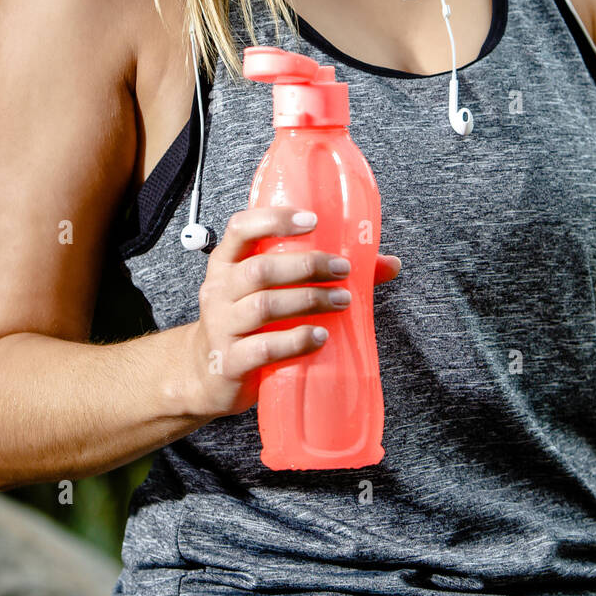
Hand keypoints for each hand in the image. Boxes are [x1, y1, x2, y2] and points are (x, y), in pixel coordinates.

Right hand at [180, 206, 399, 419]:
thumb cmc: (247, 324)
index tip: (312, 220)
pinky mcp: (230, 361)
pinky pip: (264, 348)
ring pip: (264, 306)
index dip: (274, 220)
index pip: (241, 228)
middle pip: (261, 268)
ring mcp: (222, 326)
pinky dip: (296, 340)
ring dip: (308, 300)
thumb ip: (319, 273)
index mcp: (227, 263)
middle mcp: (219, 290)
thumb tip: (389, 264)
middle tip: (342, 270)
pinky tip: (319, 336)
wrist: (206, 375)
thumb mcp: (268, 291)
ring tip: (341, 301)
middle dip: (307, 265)